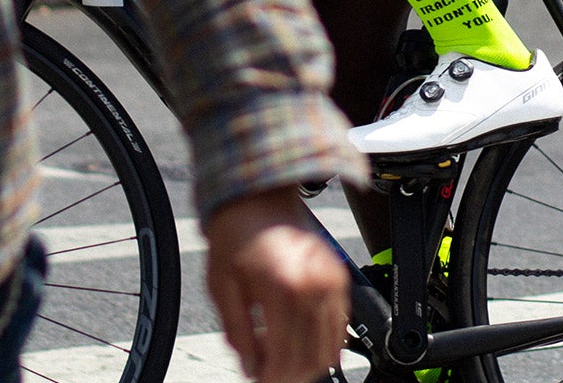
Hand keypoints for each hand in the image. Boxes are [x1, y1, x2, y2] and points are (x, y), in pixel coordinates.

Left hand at [205, 186, 348, 382]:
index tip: (259, 380)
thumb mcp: (222, 286)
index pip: (284, 355)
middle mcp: (313, 285)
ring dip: (307, 363)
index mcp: (282, 287)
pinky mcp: (339, 277)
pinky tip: (303, 346)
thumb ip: (237, 332)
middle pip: (310, 357)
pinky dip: (325, 344)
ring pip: (329, 347)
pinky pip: (340, 326)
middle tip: (268, 375)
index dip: (271, 377)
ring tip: (282, 361)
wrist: (257, 198)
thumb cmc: (236, 234)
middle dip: (289, 374)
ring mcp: (331, 281)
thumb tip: (249, 367)